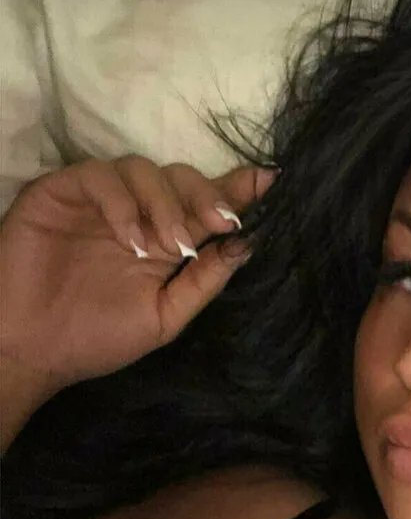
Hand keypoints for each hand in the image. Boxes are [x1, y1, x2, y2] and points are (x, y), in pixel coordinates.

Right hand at [0, 156, 275, 394]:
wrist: (34, 350)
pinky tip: (129, 239)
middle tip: (218, 223)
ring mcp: (99, 202)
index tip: (268, 181)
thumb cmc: (96, 338)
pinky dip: (121, 203)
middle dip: (205, 195)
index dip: (235, 190)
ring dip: (165, 203)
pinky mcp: (61, 192)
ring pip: (142, 168)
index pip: (204, 206)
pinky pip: (99, 176)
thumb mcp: (164, 317)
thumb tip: (244, 246)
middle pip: (180, 177)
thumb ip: (202, 282)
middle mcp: (136, 215)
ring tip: (167, 244)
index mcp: (163, 242)